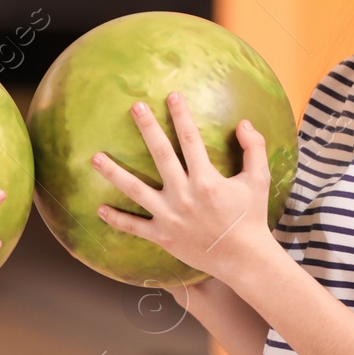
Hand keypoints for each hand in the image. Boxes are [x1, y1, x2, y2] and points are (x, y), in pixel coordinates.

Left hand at [90, 93, 272, 278]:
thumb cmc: (251, 217)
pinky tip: (99, 208)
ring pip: (136, 190)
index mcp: (206, 179)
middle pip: (160, 155)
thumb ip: (254, 148)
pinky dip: (116, 219)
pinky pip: (134, 227)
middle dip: (147, 128)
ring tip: (95, 158)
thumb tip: (243, 122)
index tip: (172, 95)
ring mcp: (170, 216)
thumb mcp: (259, 180)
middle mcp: (184, 194)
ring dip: (114, 173)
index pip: (190, 139)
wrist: (243, 259)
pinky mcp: (162, 236)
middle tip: (134, 107)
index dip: (181, 115)